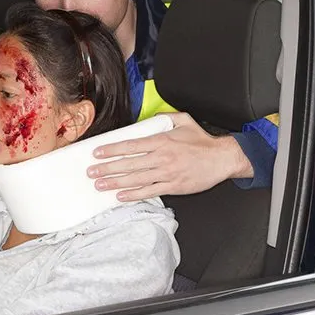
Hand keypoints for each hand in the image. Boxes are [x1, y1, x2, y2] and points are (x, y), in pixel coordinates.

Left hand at [88, 112, 253, 200]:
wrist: (222, 159)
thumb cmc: (203, 142)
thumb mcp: (184, 121)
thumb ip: (164, 118)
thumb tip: (149, 118)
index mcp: (162, 140)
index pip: (130, 145)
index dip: (112, 149)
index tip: (97, 152)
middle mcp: (162, 157)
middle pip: (129, 163)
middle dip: (107, 168)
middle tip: (92, 171)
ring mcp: (166, 173)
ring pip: (135, 179)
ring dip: (115, 182)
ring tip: (100, 185)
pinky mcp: (173, 186)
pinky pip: (149, 191)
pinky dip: (134, 194)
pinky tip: (121, 196)